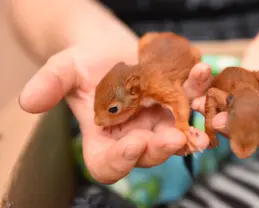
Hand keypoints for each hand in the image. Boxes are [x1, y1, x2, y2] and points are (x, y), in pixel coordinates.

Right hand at [19, 40, 211, 183]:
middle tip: (176, 138)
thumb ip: (50, 85)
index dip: (121, 161)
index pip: (110, 163)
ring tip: (199, 109)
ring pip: (179, 130)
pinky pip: (191, 101)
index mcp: (103, 138)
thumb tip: (28, 102)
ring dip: (192, 122)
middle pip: (150, 153)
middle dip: (164, 147)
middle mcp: (134, 135)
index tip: (133, 145)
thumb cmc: (83, 62)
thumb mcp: (64, 70)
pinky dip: (199, 89)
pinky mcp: (175, 103)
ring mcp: (158, 122)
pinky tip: (201, 72)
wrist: (108, 47)